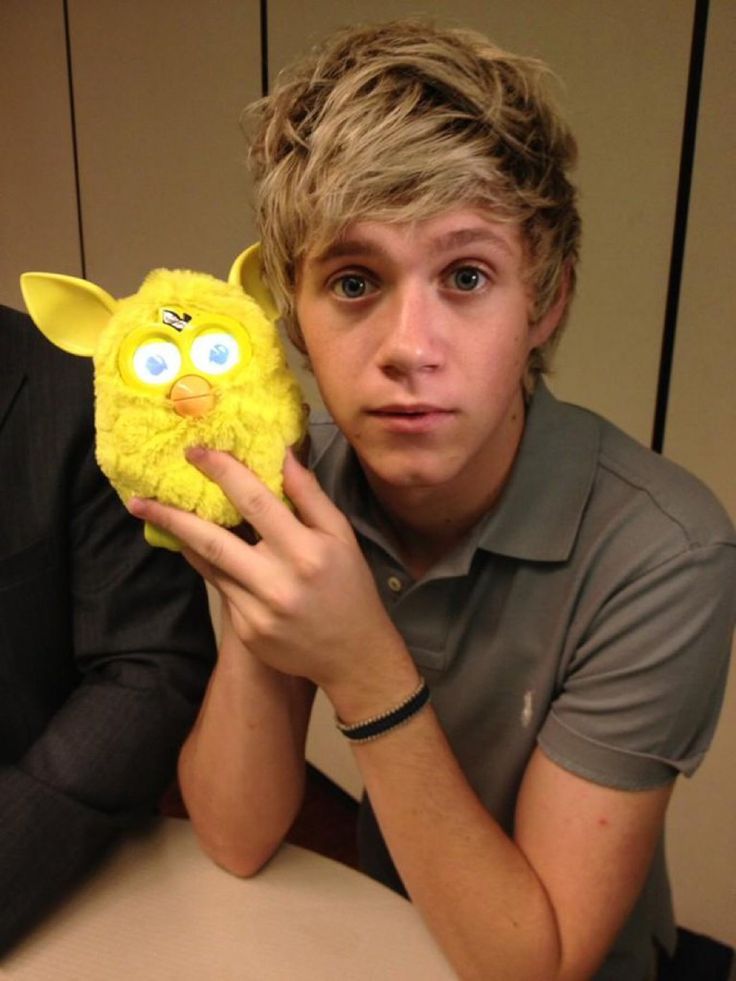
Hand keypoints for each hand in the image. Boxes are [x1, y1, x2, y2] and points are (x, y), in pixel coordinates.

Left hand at [128, 449, 415, 709]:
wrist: (352, 655)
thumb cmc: (350, 587)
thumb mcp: (341, 536)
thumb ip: (309, 495)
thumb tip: (281, 453)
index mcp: (304, 552)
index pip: (254, 502)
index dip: (222, 472)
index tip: (194, 452)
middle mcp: (276, 583)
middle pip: (212, 540)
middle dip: (171, 515)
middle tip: (138, 498)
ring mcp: (256, 611)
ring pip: (208, 565)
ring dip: (181, 539)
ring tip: (155, 516)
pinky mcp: (244, 631)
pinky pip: (220, 588)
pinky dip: (208, 565)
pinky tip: (198, 550)